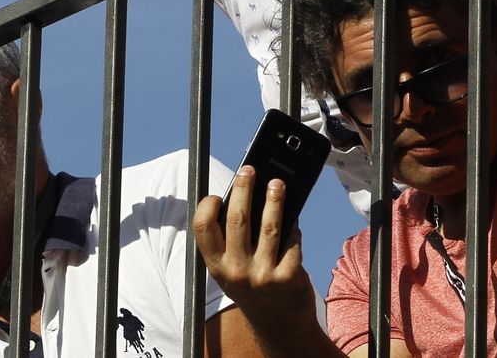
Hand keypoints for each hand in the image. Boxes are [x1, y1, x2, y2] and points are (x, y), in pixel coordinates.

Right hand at [194, 167, 318, 340]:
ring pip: (269, 226)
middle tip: (249, 170)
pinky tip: (294, 224)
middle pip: (237, 218)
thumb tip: (246, 196)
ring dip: (275, 200)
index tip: (218, 194)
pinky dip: (294, 229)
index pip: (202, 228)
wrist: (279, 326)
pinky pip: (291, 243)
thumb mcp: (233, 271)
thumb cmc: (254, 288)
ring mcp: (263, 275)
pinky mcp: (288, 278)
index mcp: (216, 266)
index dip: (208, 206)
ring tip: (278, 183)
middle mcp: (236, 271)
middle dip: (244, 188)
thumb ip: (233, 241)